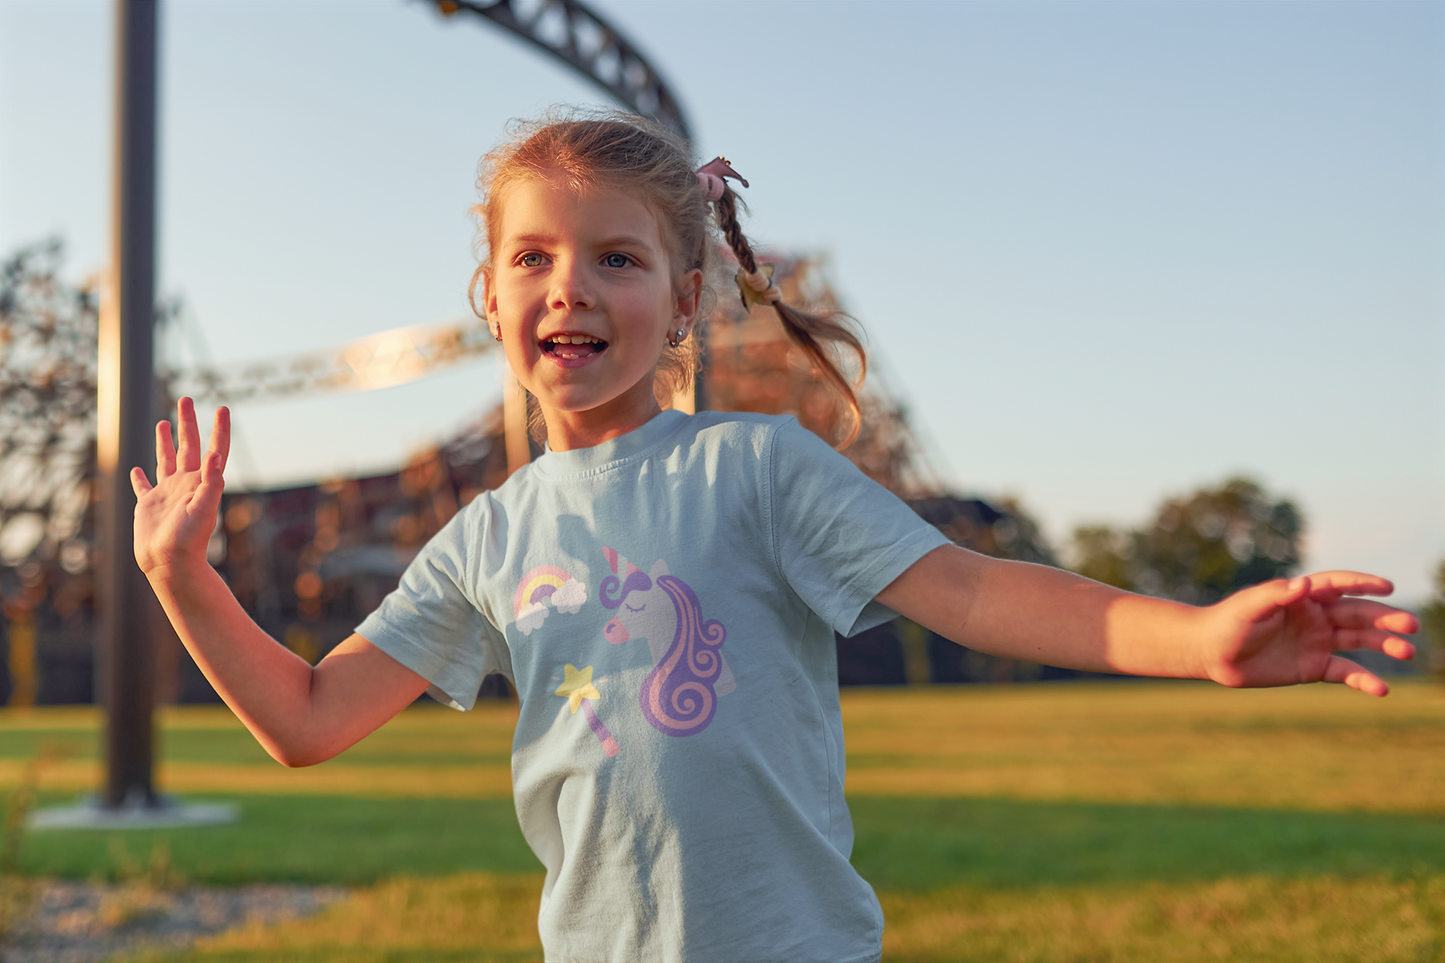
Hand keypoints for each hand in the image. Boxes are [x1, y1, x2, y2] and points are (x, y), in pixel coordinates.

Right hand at [130, 398, 229, 577]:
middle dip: (187, 422)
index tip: (223, 407)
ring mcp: (167, 494)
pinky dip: (140, 478)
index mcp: (202, 482)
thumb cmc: (189, 540)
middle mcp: (185, 484)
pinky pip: (144, 487)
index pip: (214, 449)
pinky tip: (137, 470)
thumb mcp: (204, 508)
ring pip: (166, 460)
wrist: (170, 564)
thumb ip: (211, 482)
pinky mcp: (149, 505)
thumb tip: (216, 455)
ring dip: (165, 441)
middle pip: (188, 446)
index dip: (219, 429)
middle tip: (185, 398)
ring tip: (164, 423)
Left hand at [1199, 572, 1417, 696]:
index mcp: (1301, 597)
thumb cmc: (1226, 623)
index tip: (1386, 586)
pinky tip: (1381, 690)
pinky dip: (1364, 680)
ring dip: (1384, 645)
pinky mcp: (1314, 667)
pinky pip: (1345, 672)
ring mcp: (1317, 641)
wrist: (1211, 654)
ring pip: (1359, 641)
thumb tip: (1303, 584)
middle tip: (1410, 625)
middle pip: (1358, 614)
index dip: (1362, 584)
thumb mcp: (1248, 607)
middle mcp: (1315, 617)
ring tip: (1407, 651)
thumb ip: (1275, 595)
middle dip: (1385, 619)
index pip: (1338, 586)